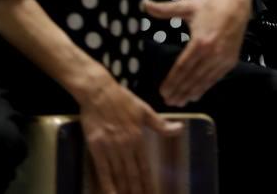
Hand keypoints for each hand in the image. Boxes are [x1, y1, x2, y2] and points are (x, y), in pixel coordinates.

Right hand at [77, 71, 179, 193]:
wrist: (99, 93)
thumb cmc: (123, 100)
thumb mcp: (145, 110)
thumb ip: (160, 124)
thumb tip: (180, 129)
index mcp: (138, 138)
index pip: (145, 167)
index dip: (148, 183)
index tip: (152, 193)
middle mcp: (125, 146)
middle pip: (132, 175)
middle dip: (138, 191)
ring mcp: (110, 149)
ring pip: (119, 176)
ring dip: (125, 190)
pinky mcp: (96, 149)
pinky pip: (103, 171)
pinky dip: (107, 185)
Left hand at [144, 0, 250, 105]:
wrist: (237, 5)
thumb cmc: (211, 6)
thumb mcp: (188, 6)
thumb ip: (165, 9)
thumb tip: (145, 4)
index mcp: (200, 41)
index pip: (182, 67)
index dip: (172, 81)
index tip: (162, 91)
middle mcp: (212, 52)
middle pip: (192, 77)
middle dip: (179, 91)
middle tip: (168, 101)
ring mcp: (222, 58)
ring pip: (203, 80)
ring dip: (190, 93)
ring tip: (179, 102)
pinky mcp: (230, 61)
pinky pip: (215, 78)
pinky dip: (204, 88)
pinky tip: (195, 95)